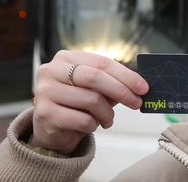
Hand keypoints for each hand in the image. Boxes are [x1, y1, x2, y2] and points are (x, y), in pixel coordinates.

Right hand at [31, 51, 148, 154]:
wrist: (51, 128)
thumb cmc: (77, 103)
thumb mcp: (95, 89)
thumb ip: (113, 83)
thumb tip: (140, 86)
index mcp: (66, 58)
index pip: (102, 62)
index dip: (126, 75)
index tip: (143, 87)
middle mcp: (51, 71)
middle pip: (95, 77)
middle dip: (121, 91)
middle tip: (136, 103)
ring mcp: (45, 92)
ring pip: (91, 100)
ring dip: (107, 113)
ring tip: (107, 119)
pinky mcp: (44, 114)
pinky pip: (82, 120)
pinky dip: (94, 125)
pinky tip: (91, 125)